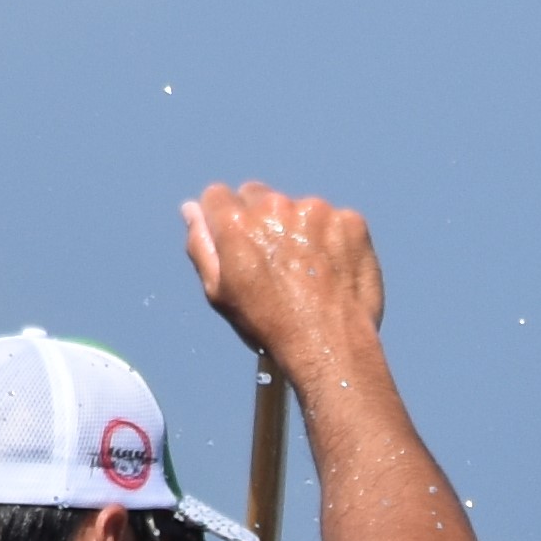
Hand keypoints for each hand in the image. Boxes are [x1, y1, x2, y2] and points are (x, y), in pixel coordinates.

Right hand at [181, 185, 387, 373]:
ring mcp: (316, 211)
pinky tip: (332, 270)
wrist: (329, 345)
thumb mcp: (219, 293)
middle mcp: (274, 206)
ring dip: (299, 229)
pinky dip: (333, 239)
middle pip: (257, 195)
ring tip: (307, 271)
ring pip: (298, 208)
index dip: (225, 220)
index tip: (239, 243)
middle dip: (261, 220)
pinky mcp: (349, 220)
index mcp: (235, 222)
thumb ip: (201, 244)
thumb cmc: (268, 325)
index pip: (218, 196)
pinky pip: (334, 221)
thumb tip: (191, 208)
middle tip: (274, 261)